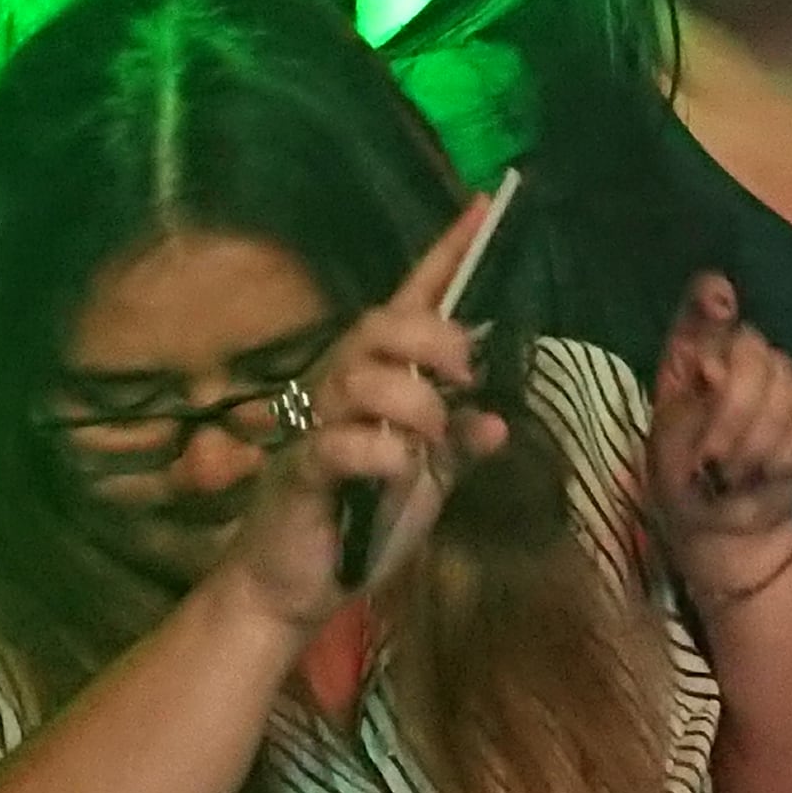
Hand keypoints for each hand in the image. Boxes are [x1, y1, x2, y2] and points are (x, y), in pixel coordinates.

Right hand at [206, 197, 508, 634]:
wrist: (294, 588)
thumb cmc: (358, 524)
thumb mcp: (424, 485)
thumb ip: (456, 448)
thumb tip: (497, 422)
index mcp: (376, 381)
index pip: (412, 301)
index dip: (447, 254)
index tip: (484, 204)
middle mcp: (340, 388)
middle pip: (381, 324)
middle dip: (433, 339)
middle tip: (465, 377)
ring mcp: (315, 426)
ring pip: (363, 377)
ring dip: (414, 403)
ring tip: (430, 441)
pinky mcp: (299, 472)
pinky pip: (341, 443)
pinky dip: (382, 454)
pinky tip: (399, 474)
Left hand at [646, 274, 791, 610]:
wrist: (719, 517)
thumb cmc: (681, 469)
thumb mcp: (665, 429)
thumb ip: (690, 380)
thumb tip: (718, 346)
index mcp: (694, 347)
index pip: (706, 298)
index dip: (711, 301)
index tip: (714, 325)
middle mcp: (740, 351)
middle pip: (753, 350)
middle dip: (734, 410)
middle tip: (712, 458)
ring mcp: (781, 377)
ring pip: (787, 387)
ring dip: (757, 441)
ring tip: (731, 474)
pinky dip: (785, 453)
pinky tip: (764, 474)